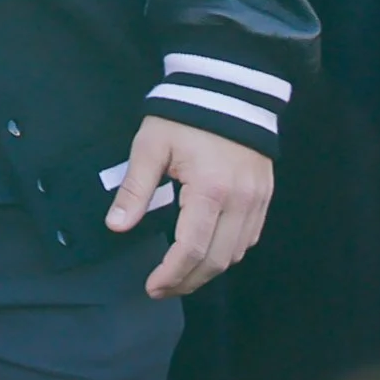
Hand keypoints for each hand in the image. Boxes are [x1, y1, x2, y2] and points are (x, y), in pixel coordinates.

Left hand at [108, 114, 273, 296]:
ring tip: (178, 276)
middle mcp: (240, 202)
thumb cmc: (182, 116)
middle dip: (188, 281)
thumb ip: (134, 189)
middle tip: (161, 289)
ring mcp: (257, 201)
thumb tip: (116, 226)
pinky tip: (205, 254)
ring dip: (208, 271)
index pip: (192, 248)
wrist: (226, 91)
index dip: (172, 274)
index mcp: (211, 190)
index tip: (152, 286)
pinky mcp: (264, 197)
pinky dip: (226, 253)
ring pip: (236, 254)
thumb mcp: (150, 147)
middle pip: (217, 260)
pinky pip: (248, 238)